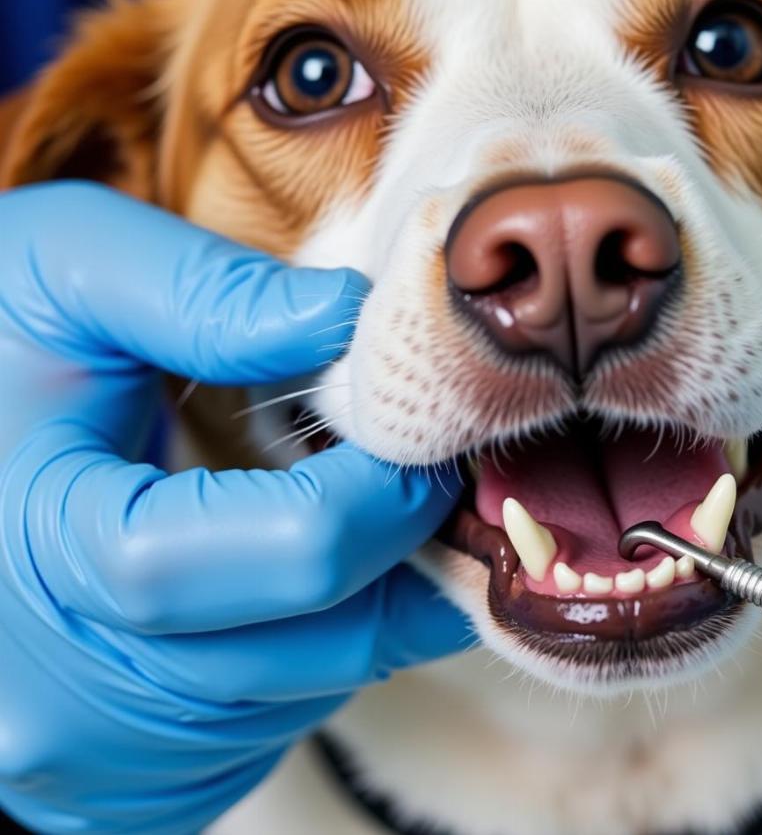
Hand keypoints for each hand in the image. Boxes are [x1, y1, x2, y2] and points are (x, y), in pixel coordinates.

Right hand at [0, 182, 469, 833]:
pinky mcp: (120, 777)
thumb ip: (204, 294)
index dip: (377, 499)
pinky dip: (313, 649)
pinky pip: (269, 725)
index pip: (281, 554)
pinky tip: (290, 575)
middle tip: (421, 481)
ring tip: (357, 512)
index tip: (416, 449)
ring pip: (307, 693)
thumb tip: (349, 321)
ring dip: (366, 604)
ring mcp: (92, 751)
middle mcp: (64, 692)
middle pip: (314, 645)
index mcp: (49, 550)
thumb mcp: (66, 274)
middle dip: (399, 558)